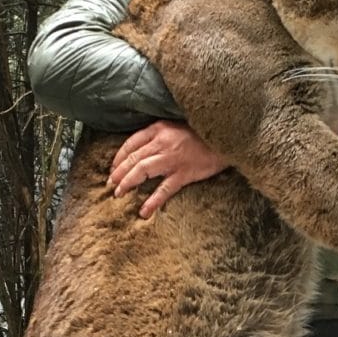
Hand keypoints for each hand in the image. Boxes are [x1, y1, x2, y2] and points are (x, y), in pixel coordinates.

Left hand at [109, 121, 229, 218]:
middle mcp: (163, 142)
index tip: (113, 167)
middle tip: (110, 184)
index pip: (131, 142)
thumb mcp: (177, 124)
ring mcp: (173, 159)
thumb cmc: (203, 132)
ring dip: (127, 183)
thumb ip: (159, 134)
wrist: (227, 137)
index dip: (119, 157)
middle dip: (118, 173)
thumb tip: (141, 149)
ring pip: (143, 171)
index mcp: (159, 128)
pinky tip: (144, 212)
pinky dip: (152, 201)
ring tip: (118, 194)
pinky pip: (164, 189)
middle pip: (134, 158)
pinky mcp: (185, 174)